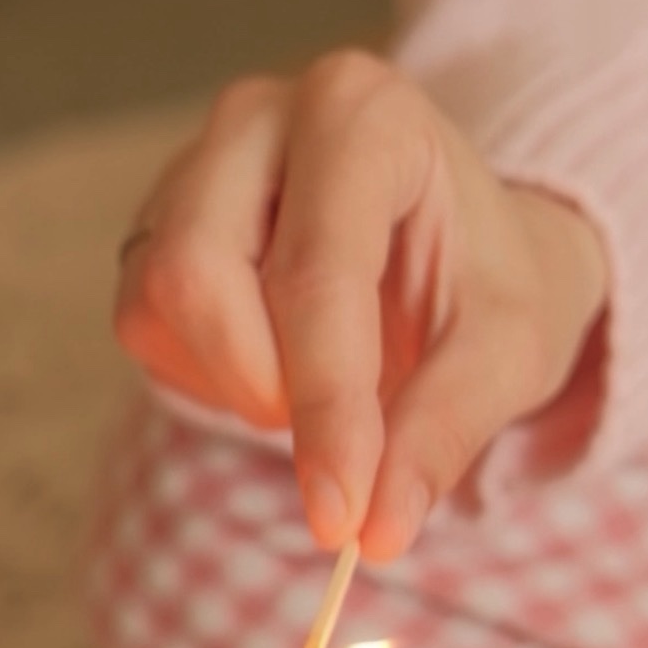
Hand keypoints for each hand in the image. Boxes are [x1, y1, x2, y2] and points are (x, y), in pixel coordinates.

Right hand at [114, 51, 608, 559]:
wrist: (451, 242)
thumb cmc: (482, 282)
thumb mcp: (506, 350)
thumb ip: (443, 432)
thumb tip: (378, 532)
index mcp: (361, 115)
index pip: (317, 275)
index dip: (325, 409)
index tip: (343, 519)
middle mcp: (259, 119)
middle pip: (197, 272)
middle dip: (260, 388)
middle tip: (333, 447)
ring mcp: (192, 167)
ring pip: (158, 300)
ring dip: (234, 383)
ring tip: (313, 384)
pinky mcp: (153, 224)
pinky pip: (142, 323)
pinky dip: (206, 374)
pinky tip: (270, 363)